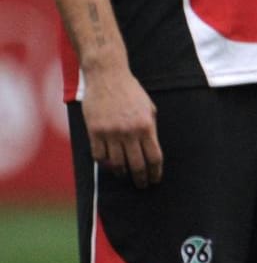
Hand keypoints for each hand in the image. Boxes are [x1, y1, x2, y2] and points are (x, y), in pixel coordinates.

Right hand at [82, 64, 160, 187]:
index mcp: (146, 126)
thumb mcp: (149, 108)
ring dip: (121, 173)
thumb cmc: (131, 91)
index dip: (155, 172)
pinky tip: (109, 166)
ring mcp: (110, 132)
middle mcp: (129, 132)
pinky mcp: (94, 131)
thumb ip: (150, 128)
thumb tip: (151, 150)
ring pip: (116, 163)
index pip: (154, 157)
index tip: (155, 180)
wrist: (108, 76)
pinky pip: (99, 156)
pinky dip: (104, 163)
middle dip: (140, 178)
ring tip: (124, 176)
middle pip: (137, 164)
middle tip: (141, 185)